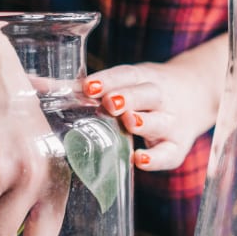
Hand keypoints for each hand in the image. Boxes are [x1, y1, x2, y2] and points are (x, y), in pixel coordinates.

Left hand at [83, 28, 236, 171]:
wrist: (196, 95)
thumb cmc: (144, 91)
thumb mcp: (124, 81)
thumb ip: (85, 88)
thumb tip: (39, 85)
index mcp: (143, 79)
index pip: (126, 75)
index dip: (108, 80)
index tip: (89, 86)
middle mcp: (160, 99)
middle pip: (148, 94)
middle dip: (130, 97)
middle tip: (111, 103)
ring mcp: (171, 122)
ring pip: (161, 121)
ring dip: (146, 122)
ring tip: (130, 122)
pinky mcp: (178, 146)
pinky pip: (170, 154)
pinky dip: (157, 158)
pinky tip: (140, 160)